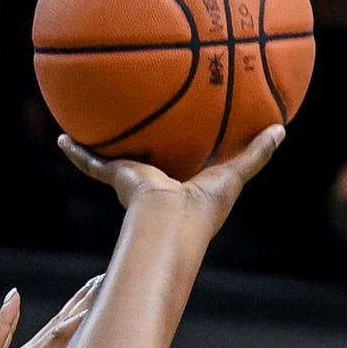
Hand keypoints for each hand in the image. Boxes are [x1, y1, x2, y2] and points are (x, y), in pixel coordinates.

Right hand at [58, 123, 284, 238]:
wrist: (170, 221)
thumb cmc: (204, 208)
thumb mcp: (235, 173)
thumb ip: (257, 154)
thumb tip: (282, 129)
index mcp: (182, 189)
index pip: (182, 168)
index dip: (183, 157)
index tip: (180, 141)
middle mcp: (156, 187)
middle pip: (147, 162)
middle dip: (141, 150)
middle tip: (136, 129)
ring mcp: (133, 183)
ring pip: (115, 161)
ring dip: (102, 148)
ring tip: (89, 126)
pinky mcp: (117, 177)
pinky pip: (92, 164)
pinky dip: (78, 153)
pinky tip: (63, 137)